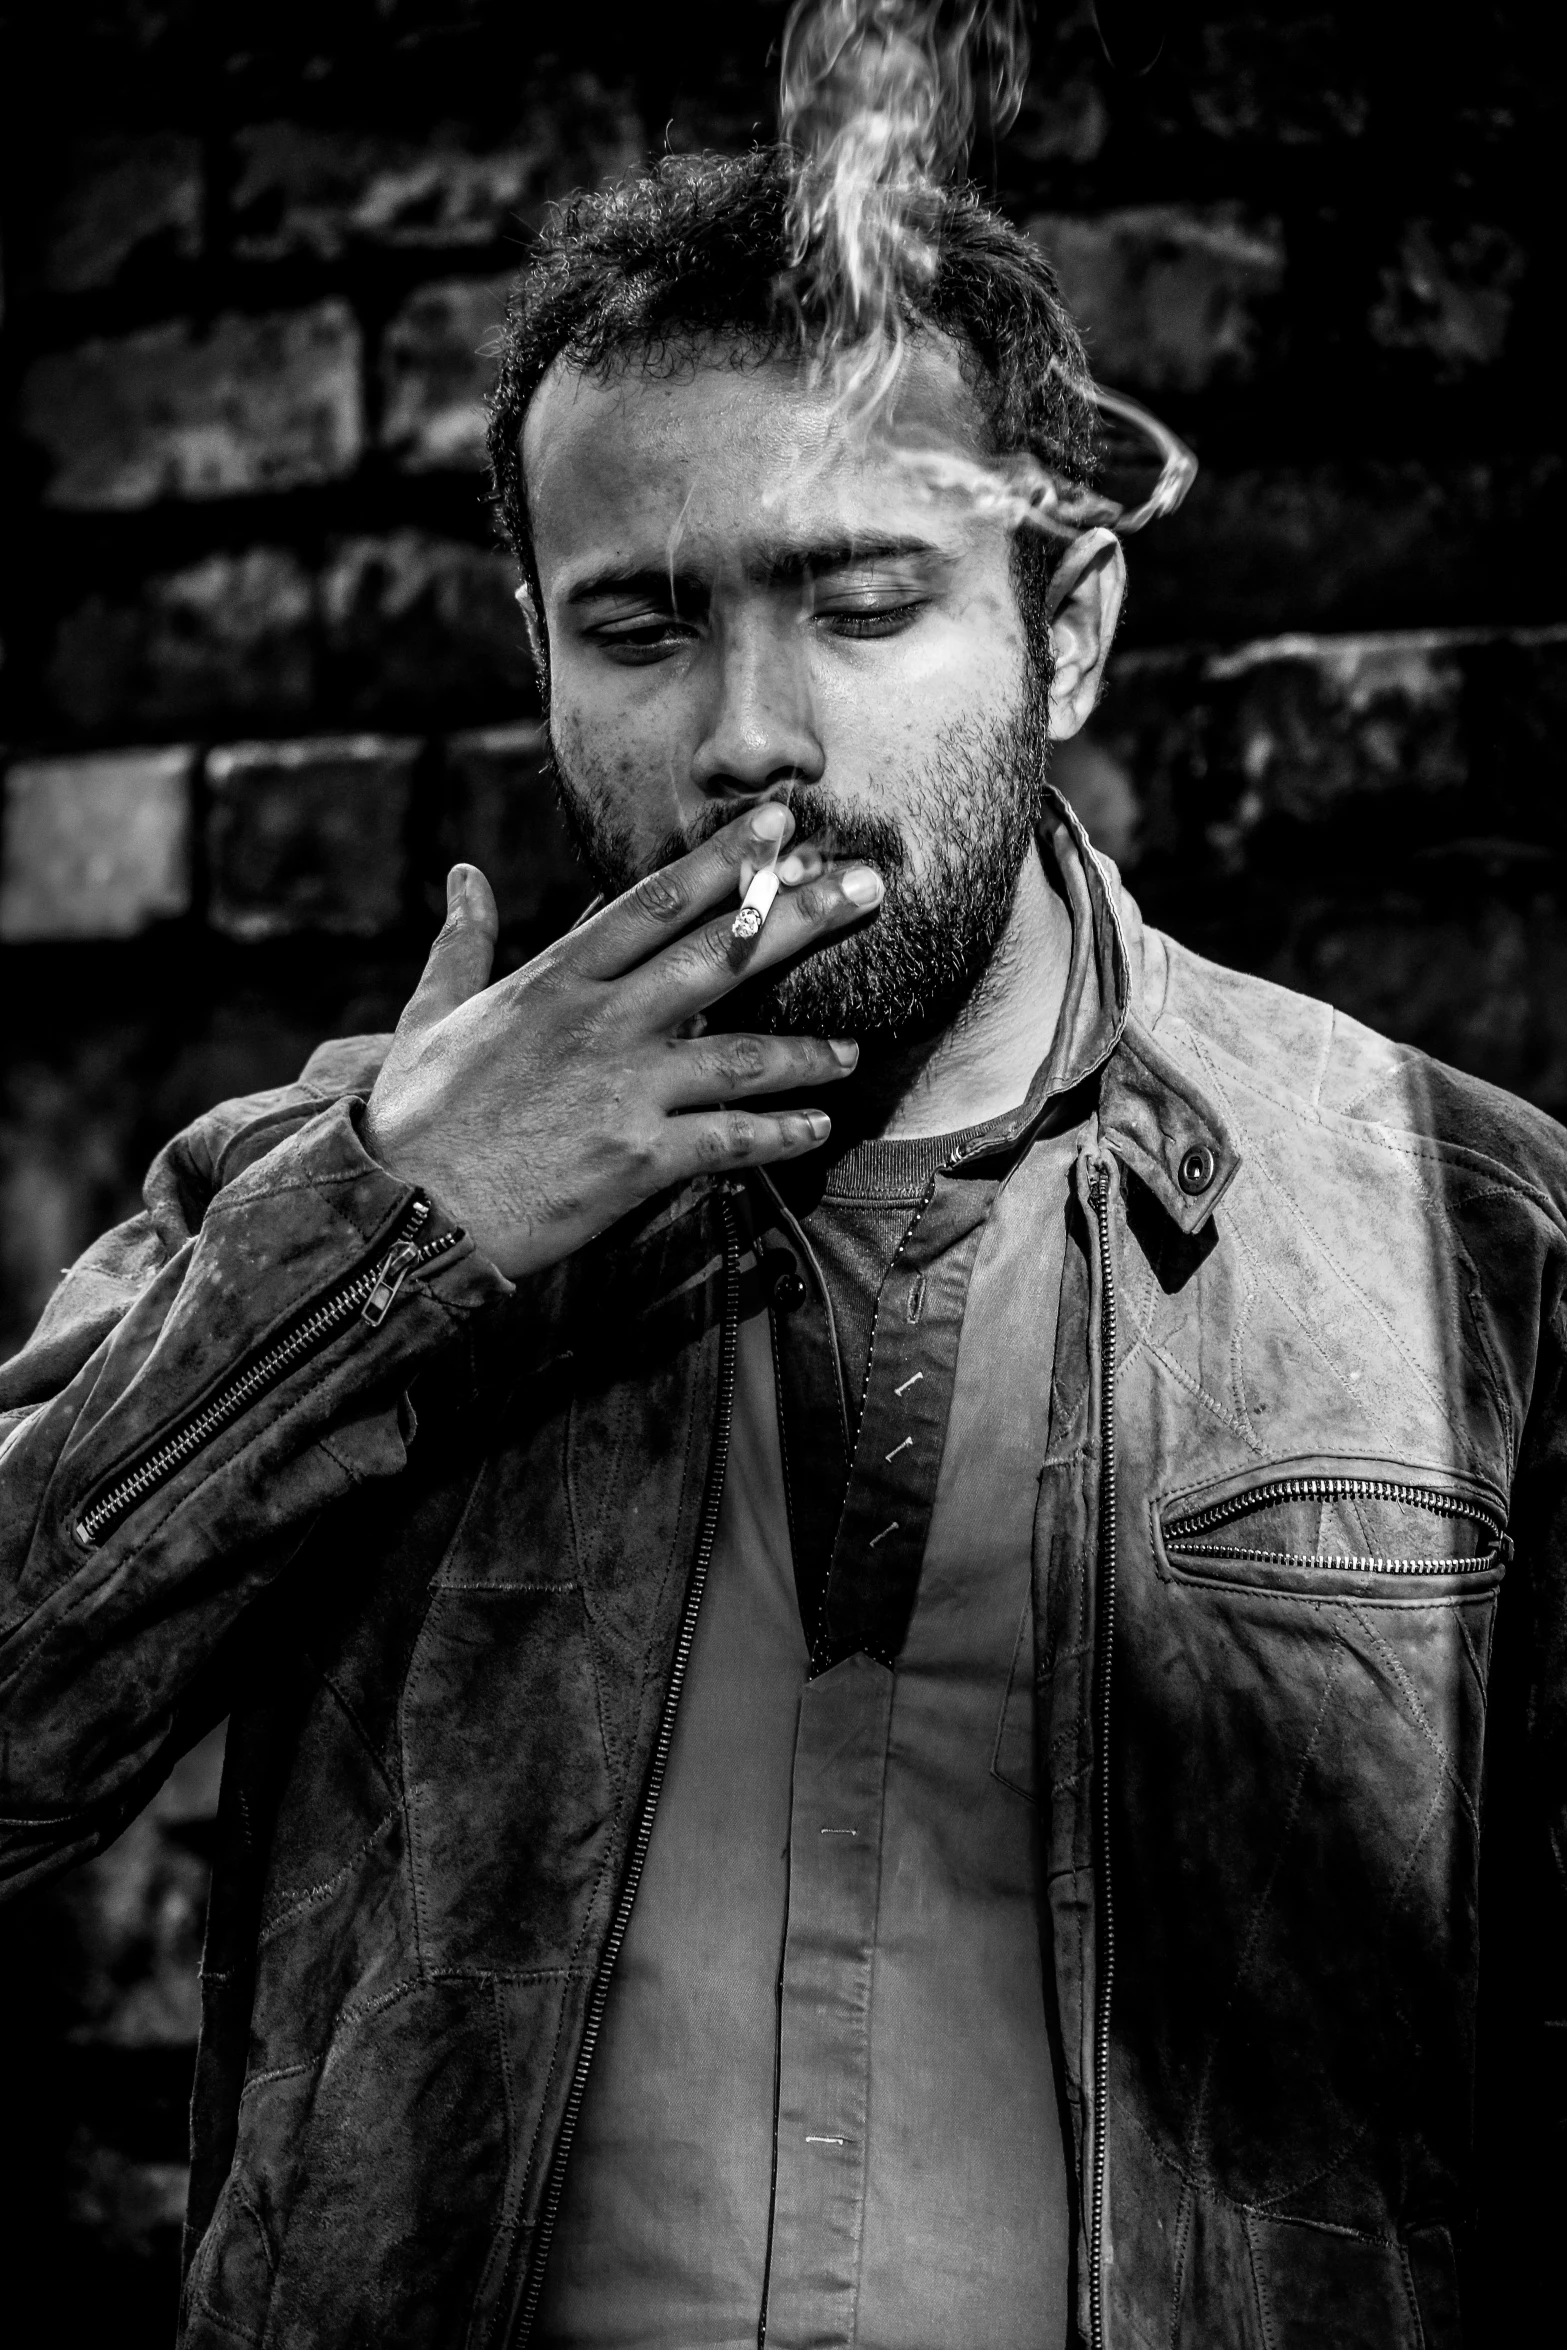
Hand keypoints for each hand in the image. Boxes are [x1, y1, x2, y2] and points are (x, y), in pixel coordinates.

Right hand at [362, 803, 882, 1279]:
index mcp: (556, 979)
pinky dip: (780, 1133)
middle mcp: (601, 1023)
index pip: (657, 901)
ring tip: (853, 1047)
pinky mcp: (637, 1160)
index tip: (783, 824)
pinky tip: (817, 1127)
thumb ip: (463, 940)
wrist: (401, 1211)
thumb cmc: (414, 1114)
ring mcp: (625, 1091)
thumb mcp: (430, 1012)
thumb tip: (465, 874)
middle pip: (724, 955)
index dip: (727, 859)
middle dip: (804, 916)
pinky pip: (730, 1141)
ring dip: (808, 1048)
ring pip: (743, 1055)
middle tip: (871, 887)